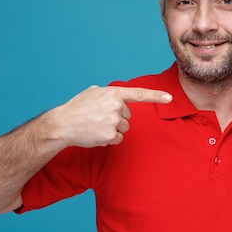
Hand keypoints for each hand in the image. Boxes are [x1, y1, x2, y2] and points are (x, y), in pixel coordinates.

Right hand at [49, 86, 172, 147]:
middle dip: (117, 119)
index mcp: (113, 93)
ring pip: (124, 128)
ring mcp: (114, 121)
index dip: (156, 96)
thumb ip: (108, 93)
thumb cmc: (76, 108)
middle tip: (99, 118)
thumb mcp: (92, 93)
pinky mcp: (111, 135)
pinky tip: (96, 134)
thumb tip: (116, 97)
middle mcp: (116, 106)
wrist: (62, 124)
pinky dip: (109, 139)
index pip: (139, 94)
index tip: (170, 98)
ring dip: (113, 130)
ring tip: (96, 126)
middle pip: (128, 116)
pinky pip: (118, 139)